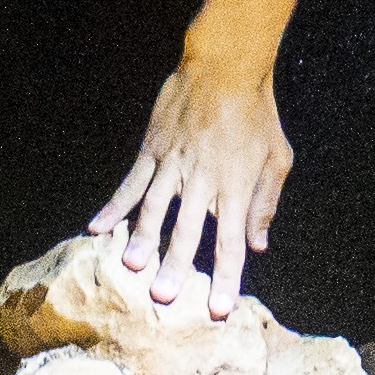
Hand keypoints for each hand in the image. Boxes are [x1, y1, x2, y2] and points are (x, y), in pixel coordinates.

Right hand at [88, 62, 295, 317]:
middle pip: (188, 230)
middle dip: (176, 265)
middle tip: (163, 297)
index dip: (224, 278)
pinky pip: (131, 182)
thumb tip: (257, 245)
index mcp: (236, 186)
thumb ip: (266, 204)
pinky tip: (97, 228)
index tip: (218, 310)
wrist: (227, 65)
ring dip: (143, 238)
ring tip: (131, 267)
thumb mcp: (278, 158)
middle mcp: (203, 179)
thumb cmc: (258, 114)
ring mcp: (174, 163)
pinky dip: (114, 205)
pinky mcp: (153, 148)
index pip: (230, 241)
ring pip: (154, 207)